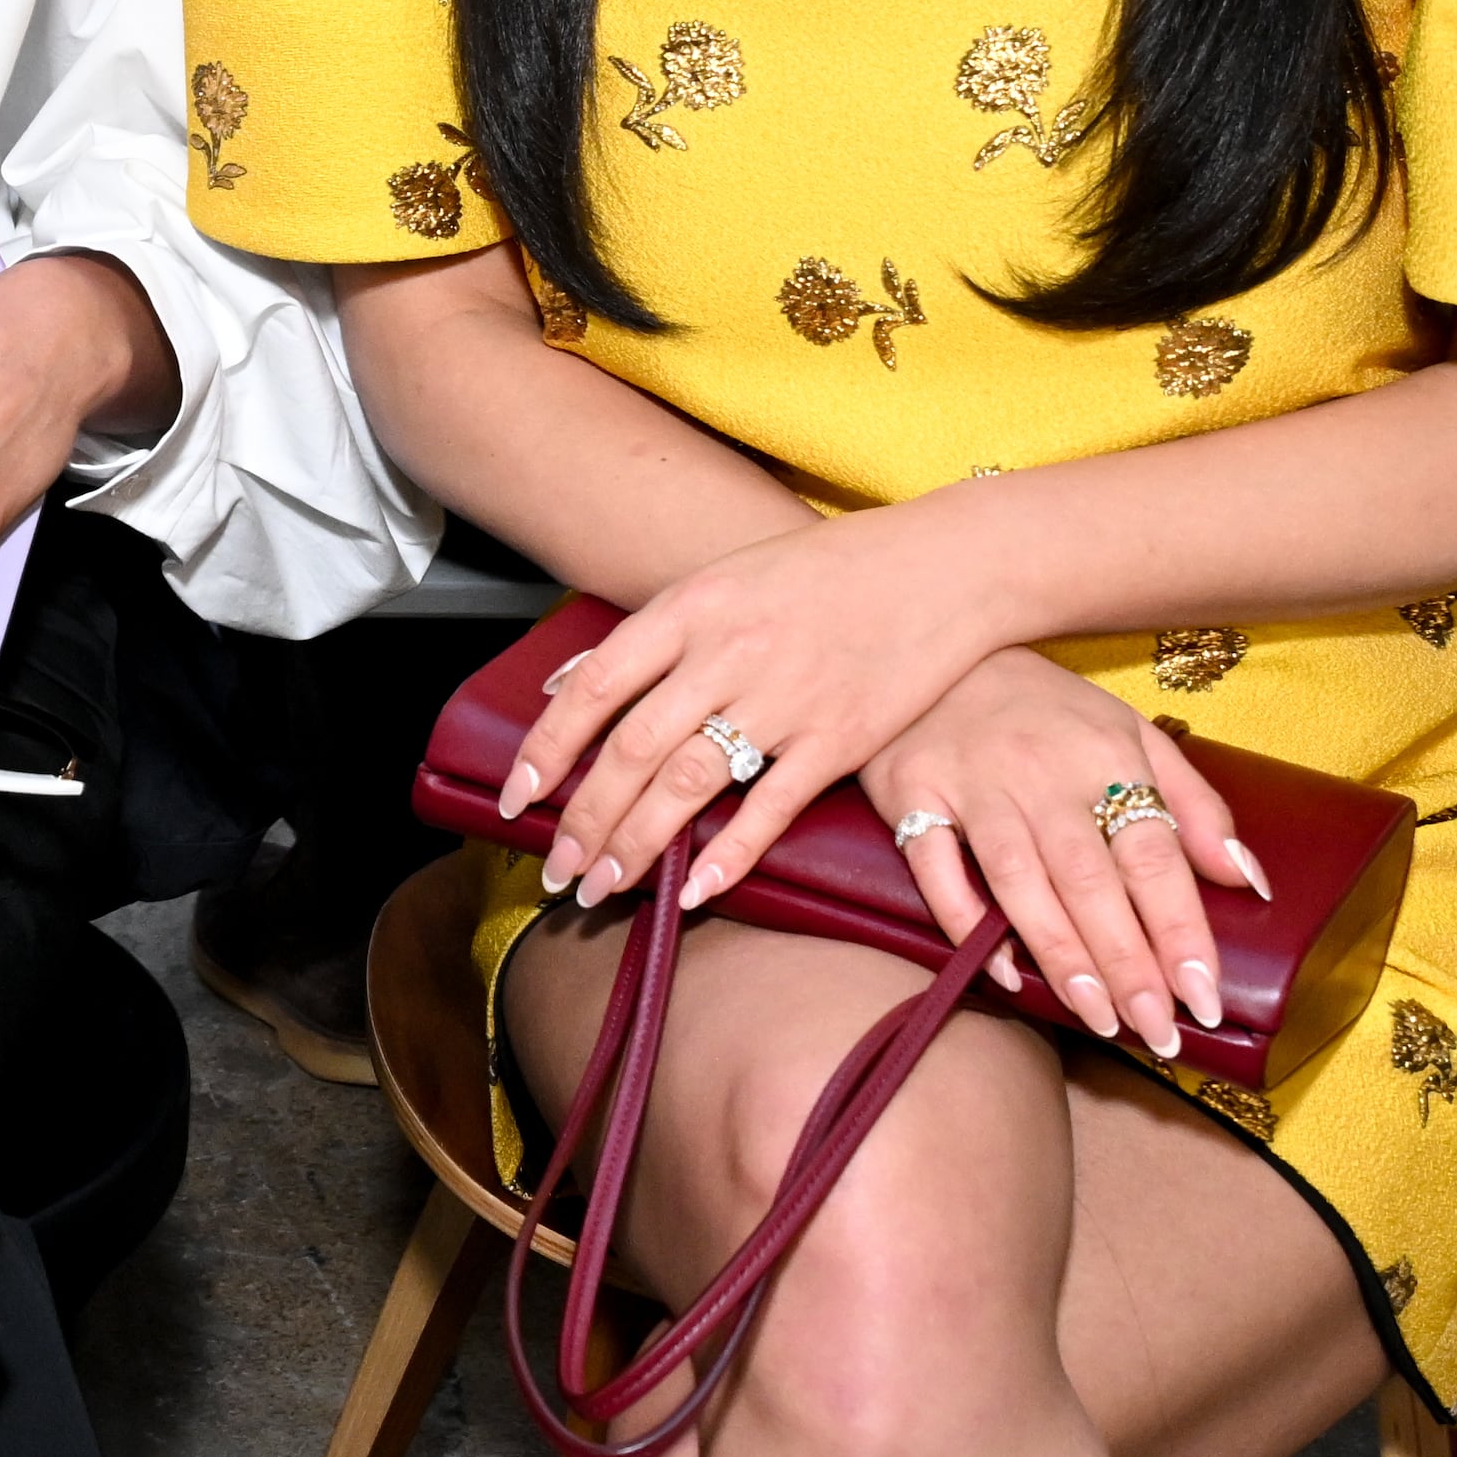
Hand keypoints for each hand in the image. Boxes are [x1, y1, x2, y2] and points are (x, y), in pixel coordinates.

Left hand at [494, 510, 990, 911]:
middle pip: (631, 750)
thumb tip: (565, 686)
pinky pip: (770, 808)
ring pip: (687, 784)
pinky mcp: (839, 739)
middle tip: (557, 869)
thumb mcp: (724, 579)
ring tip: (603, 887)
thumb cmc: (824, 573)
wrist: (940, 566)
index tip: (516, 799)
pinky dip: (727, 854)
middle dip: (584, 820)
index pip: (593, 688)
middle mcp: (727, 652)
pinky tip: (692, 890)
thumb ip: (650, 636)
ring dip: (636, 845)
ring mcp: (784, 698)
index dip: (547, 750)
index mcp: (690, 606)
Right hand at [859, 657, 1255, 1063]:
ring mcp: (973, 782)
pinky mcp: (910, 790)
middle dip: (1130, 965)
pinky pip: (936, 868)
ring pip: (1022, 883)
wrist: (932, 645)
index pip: (1154, 857)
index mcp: (1106, 754)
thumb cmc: (1044, 705)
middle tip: (1156, 1032)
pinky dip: (968, 923)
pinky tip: (1005, 974)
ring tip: (1099, 1020)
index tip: (1205, 998)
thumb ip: (1194, 805)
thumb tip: (1250, 881)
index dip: (1181, 931)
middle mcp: (1041, 772)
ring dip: (1063, 957)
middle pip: (1092, 882)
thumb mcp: (1131, 731)